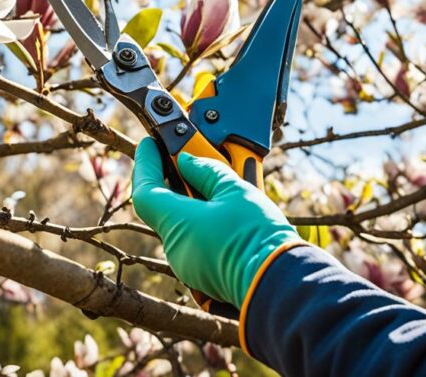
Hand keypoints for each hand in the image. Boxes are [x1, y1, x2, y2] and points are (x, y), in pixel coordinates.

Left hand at [130, 137, 300, 307]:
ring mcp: (187, 265)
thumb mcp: (236, 191)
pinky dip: (201, 223)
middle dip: (172, 181)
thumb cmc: (258, 235)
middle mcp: (175, 247)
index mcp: (178, 223)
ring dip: (190, 203)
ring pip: (180, 225)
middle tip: (187, 158)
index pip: (145, 190)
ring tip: (214, 184)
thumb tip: (188, 161)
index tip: (150, 145)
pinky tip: (222, 212)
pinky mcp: (202, 276)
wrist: (280, 280)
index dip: (145, 164)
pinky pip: (193, 242)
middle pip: (162, 207)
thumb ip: (207, 171)